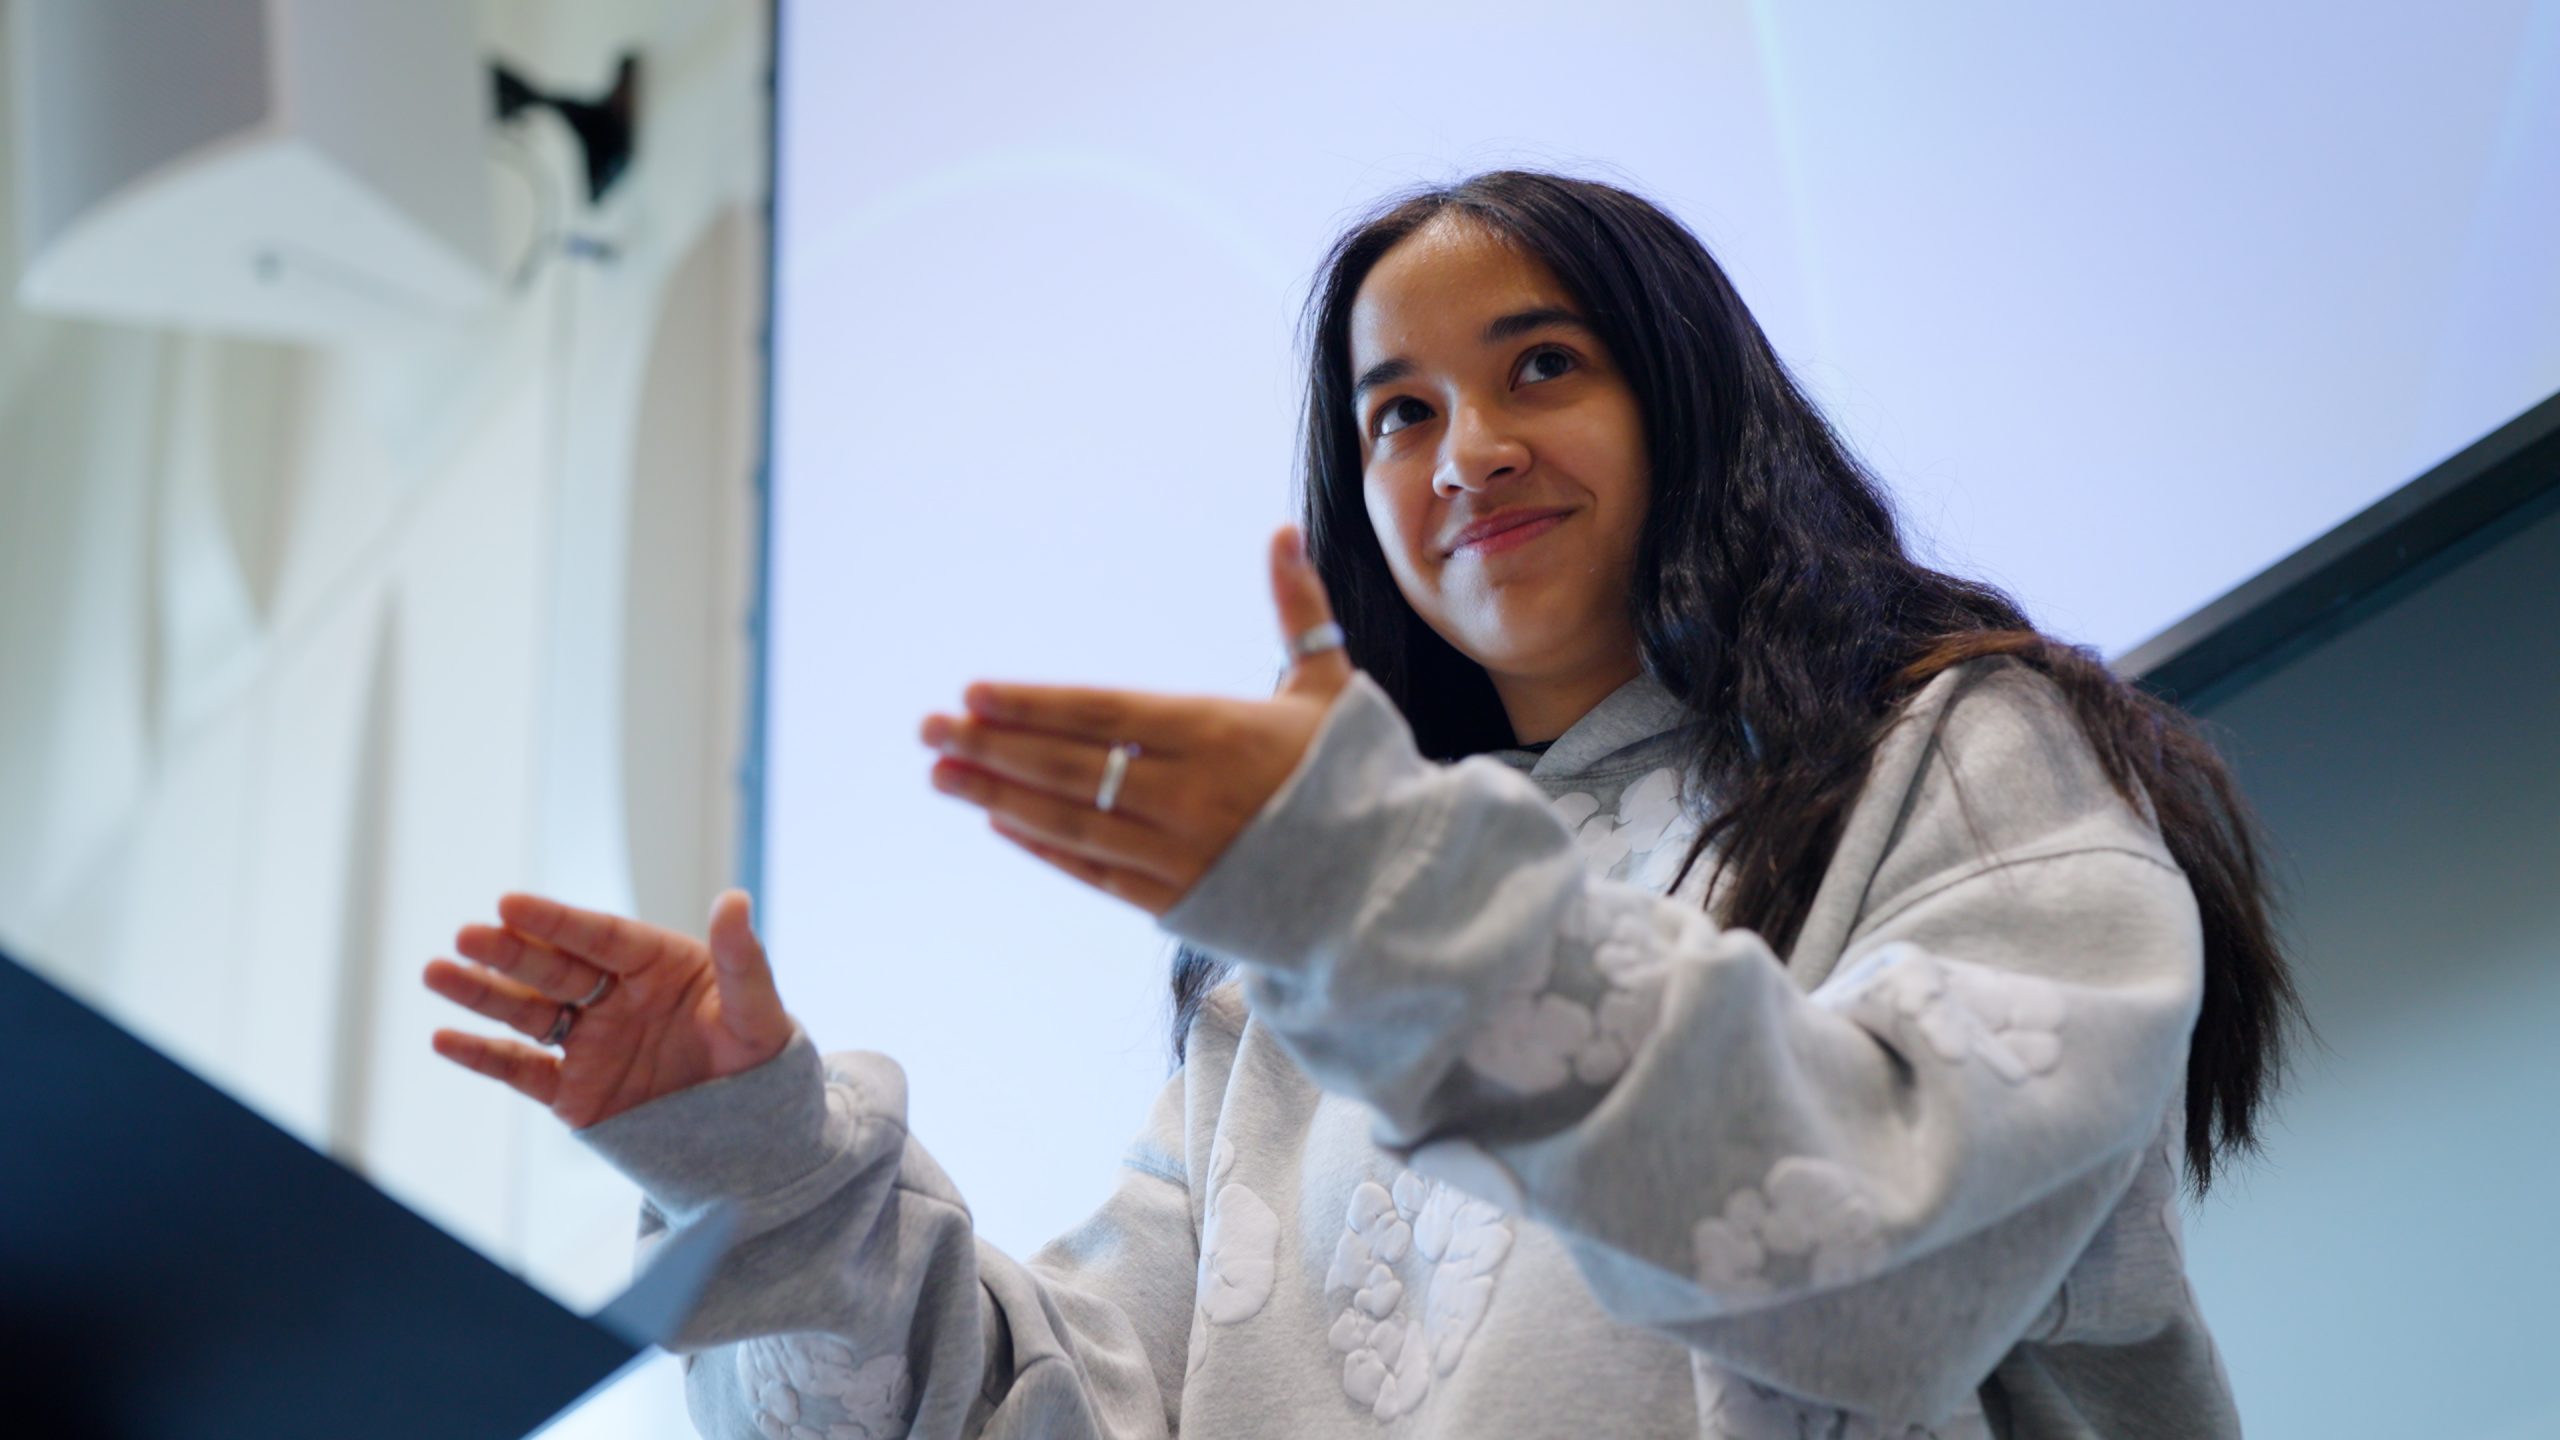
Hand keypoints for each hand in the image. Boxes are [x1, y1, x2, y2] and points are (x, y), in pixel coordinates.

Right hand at [422, 889, 794, 1128]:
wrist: (751, 1129)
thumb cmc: (758, 1055)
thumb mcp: (757, 1011)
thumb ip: (743, 959)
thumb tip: (735, 897)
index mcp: (656, 963)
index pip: (600, 937)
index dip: (556, 921)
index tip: (511, 902)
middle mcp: (614, 995)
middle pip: (554, 968)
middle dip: (509, 953)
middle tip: (466, 935)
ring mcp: (590, 1041)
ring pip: (528, 1012)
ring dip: (482, 994)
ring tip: (435, 973)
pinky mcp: (575, 1090)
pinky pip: (523, 1070)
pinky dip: (484, 1056)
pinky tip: (444, 1039)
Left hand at [920, 525, 1354, 915]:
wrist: (1391, 882)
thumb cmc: (1356, 774)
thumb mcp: (1329, 688)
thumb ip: (1298, 614)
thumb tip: (1282, 534)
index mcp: (1217, 732)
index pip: (1102, 713)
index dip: (1033, 705)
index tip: (974, 694)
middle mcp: (1187, 793)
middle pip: (1069, 767)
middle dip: (991, 746)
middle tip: (928, 730)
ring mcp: (1179, 851)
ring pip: (1069, 820)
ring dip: (997, 796)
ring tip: (941, 775)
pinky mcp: (1179, 899)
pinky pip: (1095, 871)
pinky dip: (1045, 846)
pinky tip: (1002, 821)